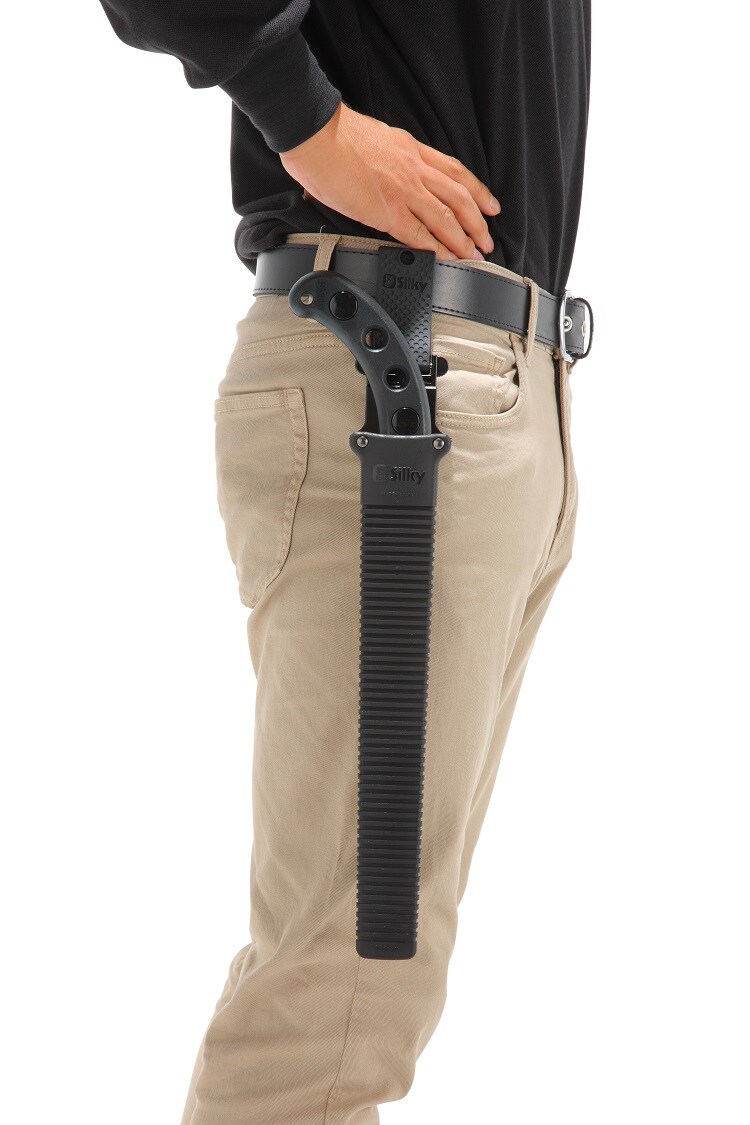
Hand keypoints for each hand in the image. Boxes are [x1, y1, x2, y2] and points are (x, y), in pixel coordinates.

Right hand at [279, 102, 499, 261]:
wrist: (315, 134)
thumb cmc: (332, 135)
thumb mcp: (372, 140)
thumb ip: (381, 160)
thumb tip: (372, 178)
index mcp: (410, 148)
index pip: (454, 170)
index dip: (477, 189)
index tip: (489, 204)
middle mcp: (414, 168)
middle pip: (459, 196)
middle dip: (478, 221)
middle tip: (488, 239)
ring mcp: (404, 190)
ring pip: (448, 217)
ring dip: (465, 239)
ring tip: (475, 255)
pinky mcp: (388, 211)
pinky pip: (422, 235)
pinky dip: (439, 250)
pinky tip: (448, 259)